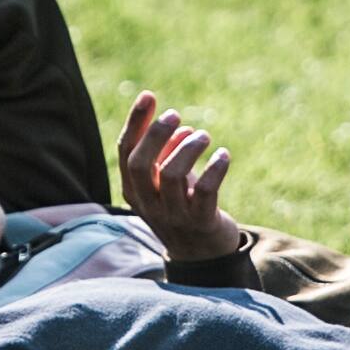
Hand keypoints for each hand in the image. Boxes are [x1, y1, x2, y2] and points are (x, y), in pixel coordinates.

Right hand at [114, 90, 243, 269]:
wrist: (202, 253)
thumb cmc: (183, 207)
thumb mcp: (166, 180)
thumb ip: (165, 153)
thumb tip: (175, 125)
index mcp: (134, 190)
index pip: (125, 152)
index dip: (135, 122)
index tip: (149, 96)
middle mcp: (148, 204)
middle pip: (141, 164)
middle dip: (155, 134)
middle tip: (176, 116)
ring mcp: (173, 215)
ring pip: (172, 176)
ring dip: (188, 149)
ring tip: (204, 137)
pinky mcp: (201, 222)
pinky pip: (206, 192)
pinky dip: (215, 168)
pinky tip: (223, 155)